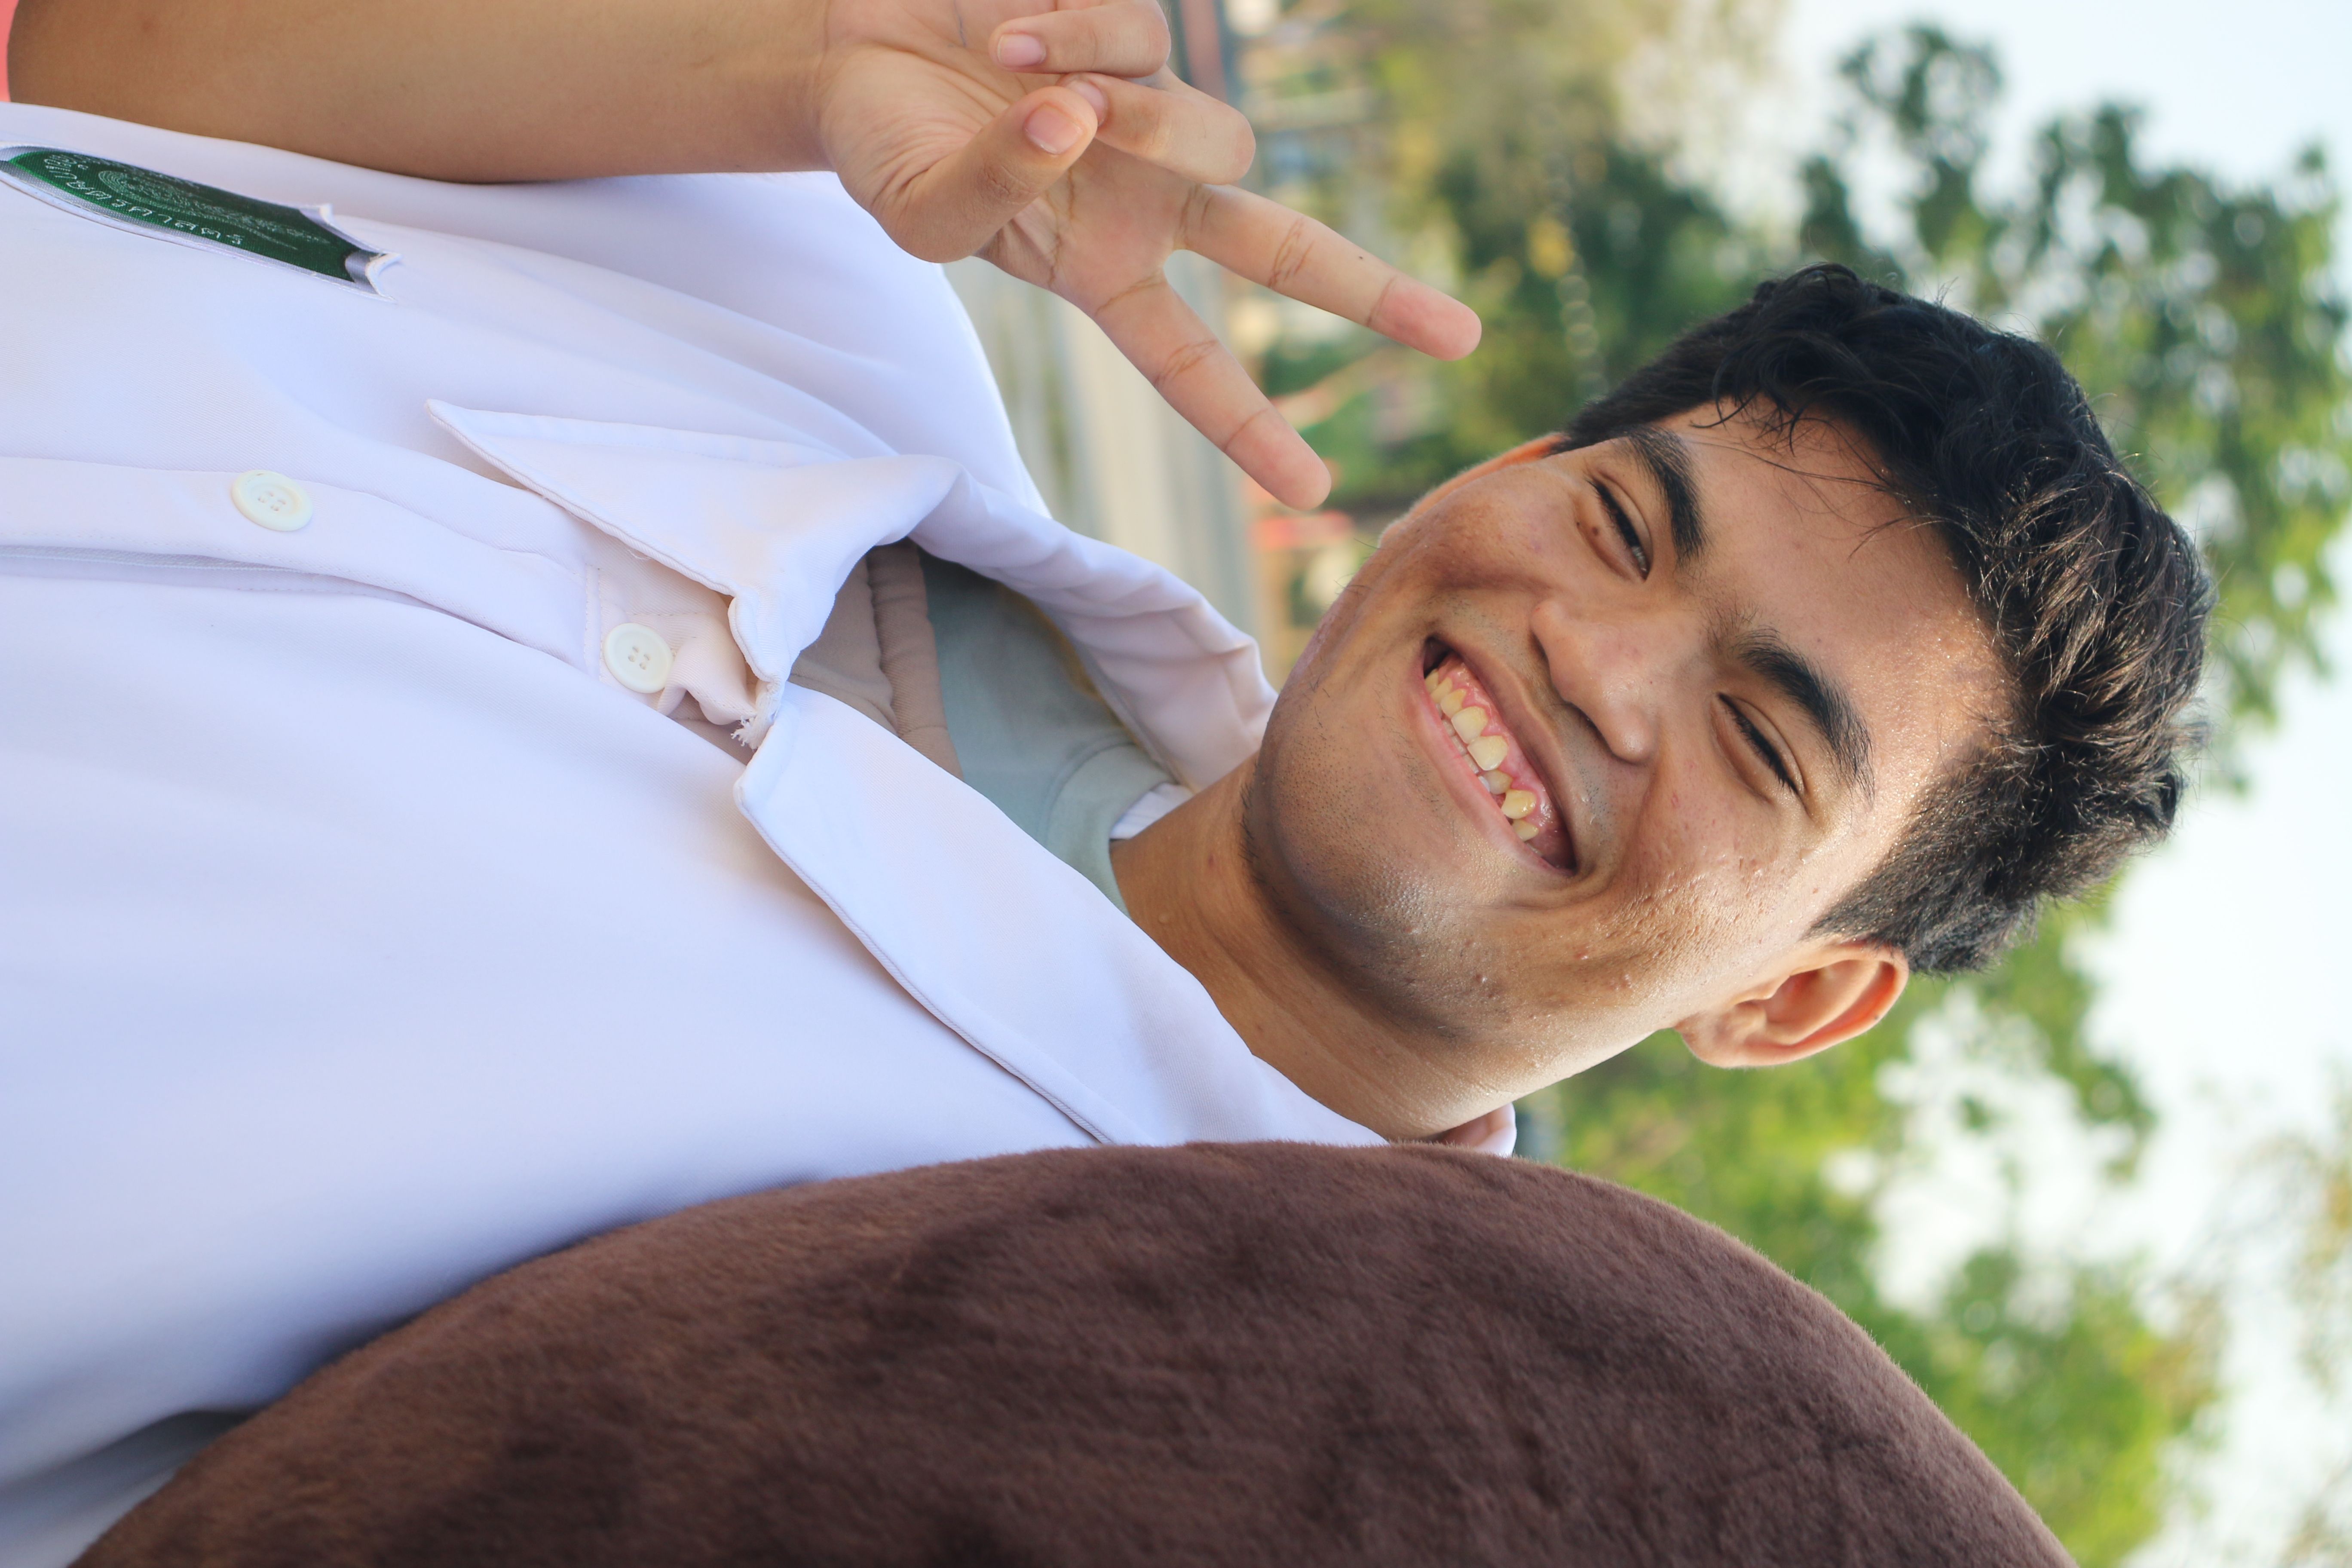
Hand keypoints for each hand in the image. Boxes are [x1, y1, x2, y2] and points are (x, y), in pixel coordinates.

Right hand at [813, 0, 1480, 508]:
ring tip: (1020, 73)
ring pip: (1212, 131)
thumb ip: (993, 189)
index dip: (1248, 428)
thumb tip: (1081, 121)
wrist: (859, 51)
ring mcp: (1154, 116)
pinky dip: (1071, 31)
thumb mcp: (921, 209)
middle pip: (1285, 252)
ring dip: (1129, 109)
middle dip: (1373, 293)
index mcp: (1105, 273)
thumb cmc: (887, 151)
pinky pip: (1141, 34)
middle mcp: (1151, 203)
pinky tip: (1011, 32)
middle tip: (1462, 339)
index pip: (1189, 367)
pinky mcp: (1139, 32)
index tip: (1312, 492)